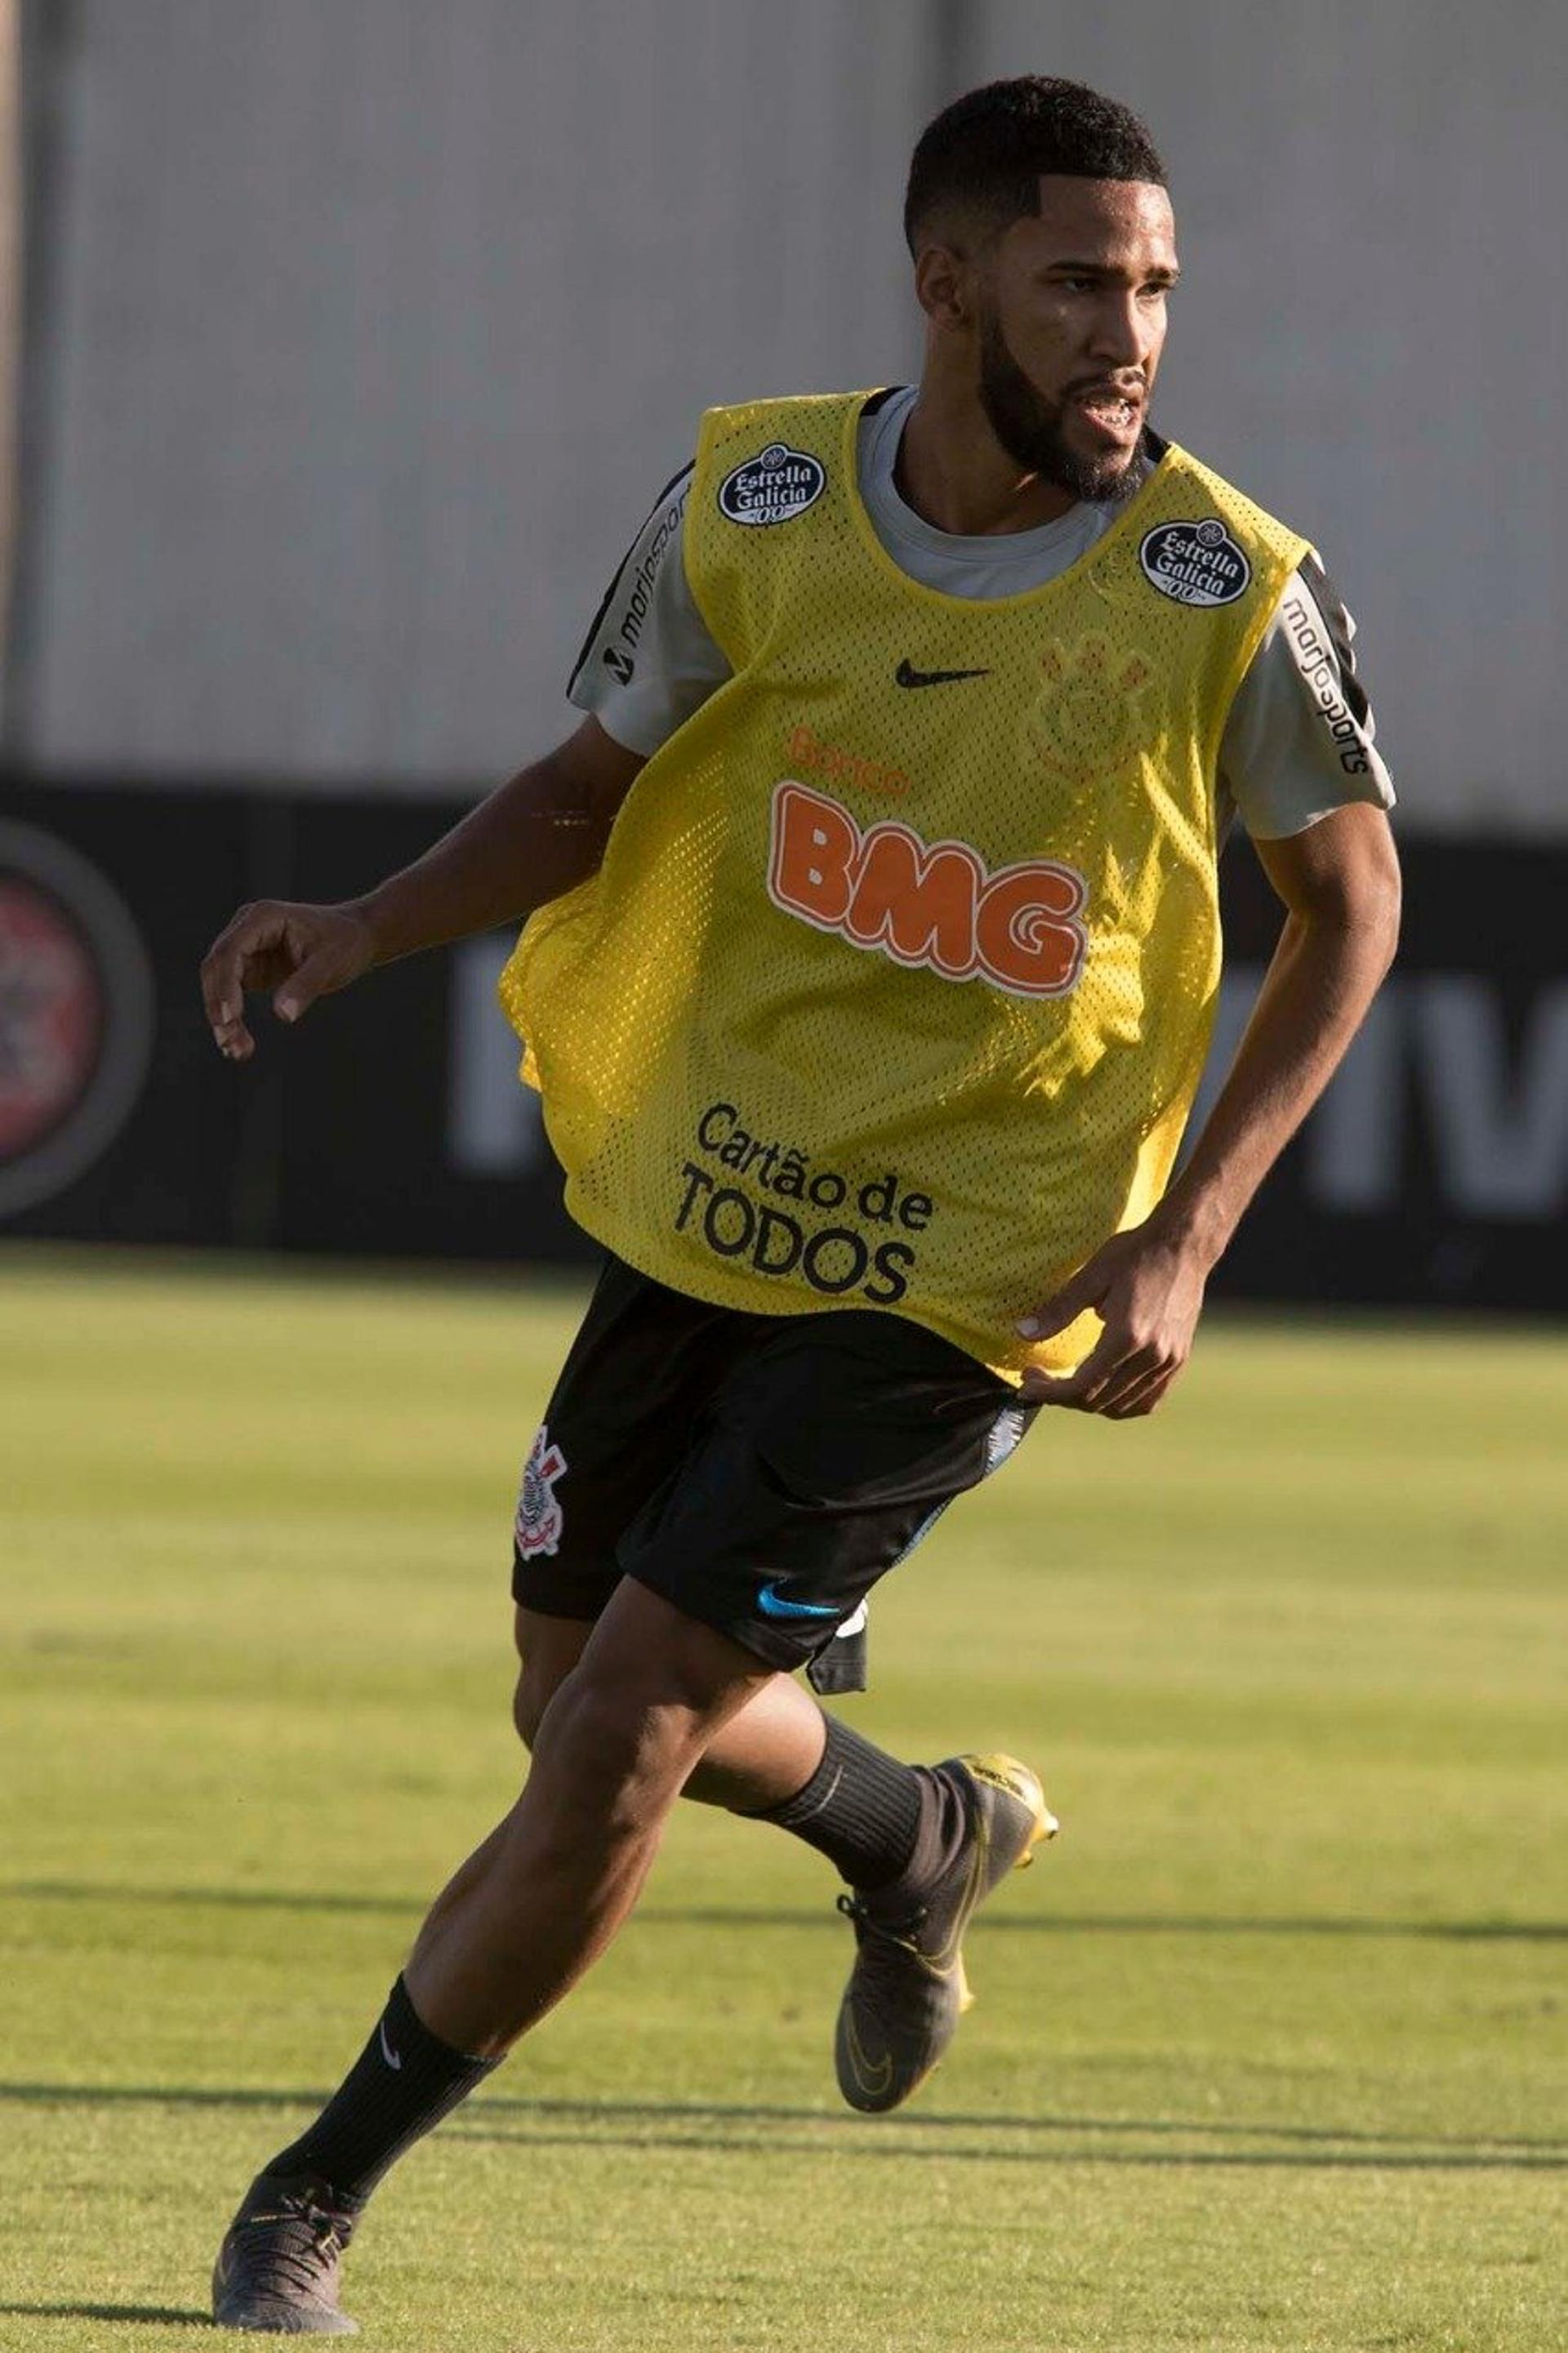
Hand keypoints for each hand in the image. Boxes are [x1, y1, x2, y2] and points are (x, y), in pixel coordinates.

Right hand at [200, 899, 375, 1060]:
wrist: (355, 937)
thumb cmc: (345, 941)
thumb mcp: (331, 962)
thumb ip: (306, 986)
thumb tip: (283, 1016)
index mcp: (262, 917)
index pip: (231, 951)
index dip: (225, 984)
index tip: (229, 1017)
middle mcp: (246, 929)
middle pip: (217, 969)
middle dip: (220, 1007)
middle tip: (230, 1043)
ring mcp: (245, 949)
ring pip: (219, 986)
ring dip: (223, 1019)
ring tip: (237, 1052)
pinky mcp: (249, 968)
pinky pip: (231, 995)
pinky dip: (232, 1020)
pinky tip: (237, 1045)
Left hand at [1016, 1216, 1210, 1417]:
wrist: (1184, 1243)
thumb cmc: (1135, 1254)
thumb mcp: (1091, 1276)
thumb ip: (1058, 1310)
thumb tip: (1022, 1333)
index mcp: (1128, 1336)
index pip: (1083, 1386)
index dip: (1049, 1392)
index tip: (1026, 1383)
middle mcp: (1152, 1356)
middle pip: (1099, 1401)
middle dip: (1061, 1396)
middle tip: (1037, 1378)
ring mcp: (1169, 1361)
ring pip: (1123, 1407)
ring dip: (1090, 1402)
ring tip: (1066, 1384)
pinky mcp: (1179, 1360)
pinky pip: (1148, 1400)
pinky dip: (1121, 1404)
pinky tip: (1103, 1389)